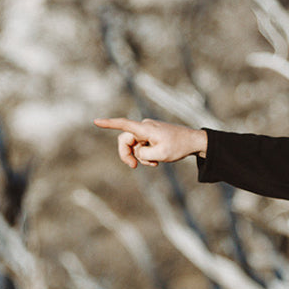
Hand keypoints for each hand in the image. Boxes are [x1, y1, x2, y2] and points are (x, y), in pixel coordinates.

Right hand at [92, 118, 207, 168]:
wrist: (193, 141)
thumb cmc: (178, 146)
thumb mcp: (160, 154)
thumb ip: (143, 154)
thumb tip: (137, 152)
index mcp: (145, 129)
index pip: (123, 125)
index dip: (109, 124)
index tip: (96, 122)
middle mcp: (144, 128)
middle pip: (125, 140)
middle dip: (127, 154)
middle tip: (133, 167)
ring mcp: (148, 131)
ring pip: (134, 146)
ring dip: (140, 157)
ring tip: (153, 164)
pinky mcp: (152, 136)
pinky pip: (142, 147)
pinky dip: (146, 155)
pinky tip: (155, 161)